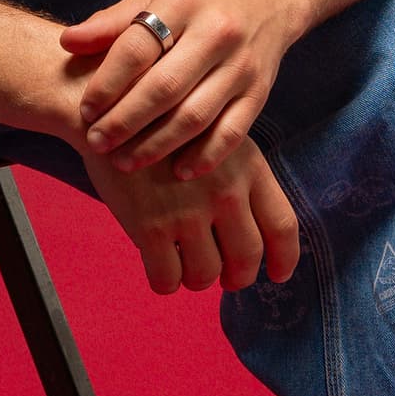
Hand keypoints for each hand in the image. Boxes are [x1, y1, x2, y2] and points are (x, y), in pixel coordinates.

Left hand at [59, 0, 309, 178]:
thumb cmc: (198, 0)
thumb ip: (113, 22)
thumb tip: (67, 42)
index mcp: (183, 2)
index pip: (137, 48)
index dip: (107, 83)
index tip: (85, 110)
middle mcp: (216, 32)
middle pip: (165, 87)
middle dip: (125, 121)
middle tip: (97, 143)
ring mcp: (241, 65)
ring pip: (196, 115)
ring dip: (157, 144)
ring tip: (124, 161)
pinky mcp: (260, 92)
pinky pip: (233, 131)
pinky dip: (206, 156)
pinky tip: (179, 171)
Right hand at [83, 132, 299, 296]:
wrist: (110, 113)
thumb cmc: (164, 125)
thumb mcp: (216, 136)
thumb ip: (239, 176)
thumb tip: (253, 228)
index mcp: (248, 167)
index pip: (282, 225)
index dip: (284, 258)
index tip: (277, 275)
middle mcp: (226, 192)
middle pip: (247, 257)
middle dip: (237, 277)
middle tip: (226, 278)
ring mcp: (188, 212)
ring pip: (206, 274)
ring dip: (197, 278)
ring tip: (186, 266)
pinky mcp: (150, 227)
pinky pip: (167, 278)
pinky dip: (166, 282)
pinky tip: (160, 268)